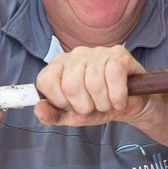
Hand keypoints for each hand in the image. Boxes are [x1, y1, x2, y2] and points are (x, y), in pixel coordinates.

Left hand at [33, 46, 147, 126]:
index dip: (61, 101)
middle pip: (71, 85)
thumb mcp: (73, 116)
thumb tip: (38, 108)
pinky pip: (114, 77)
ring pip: (94, 83)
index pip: (46, 81)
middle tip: (94, 106)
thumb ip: (52, 114)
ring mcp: (97, 52)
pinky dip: (118, 97)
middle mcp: (75, 55)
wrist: (129, 105)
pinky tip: (120, 99)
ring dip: (104, 104)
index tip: (73, 106)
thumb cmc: (98, 106)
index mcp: (58, 66)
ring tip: (108, 103)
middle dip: (85, 106)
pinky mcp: (118, 54)